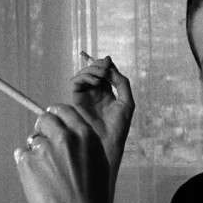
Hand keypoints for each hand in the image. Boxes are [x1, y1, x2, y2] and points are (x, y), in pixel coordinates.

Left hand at [14, 105, 111, 202]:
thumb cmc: (94, 197)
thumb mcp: (99, 163)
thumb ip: (84, 144)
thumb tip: (68, 133)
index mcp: (85, 135)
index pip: (64, 110)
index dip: (57, 115)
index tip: (54, 122)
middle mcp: (65, 138)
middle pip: (45, 119)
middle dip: (44, 129)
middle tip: (46, 145)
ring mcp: (44, 149)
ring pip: (33, 140)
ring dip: (36, 151)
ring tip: (47, 173)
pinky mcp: (27, 163)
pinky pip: (21, 155)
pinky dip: (26, 164)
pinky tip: (38, 180)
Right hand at [71, 56, 134, 173]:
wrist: (109, 141)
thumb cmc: (120, 125)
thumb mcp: (127, 101)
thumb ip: (121, 82)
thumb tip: (110, 64)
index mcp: (107, 92)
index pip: (103, 72)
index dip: (104, 64)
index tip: (109, 61)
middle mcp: (94, 92)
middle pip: (92, 70)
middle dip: (98, 65)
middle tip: (105, 69)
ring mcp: (84, 96)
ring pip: (83, 74)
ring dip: (92, 70)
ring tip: (101, 77)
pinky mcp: (76, 100)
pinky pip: (75, 82)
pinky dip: (85, 77)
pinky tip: (96, 82)